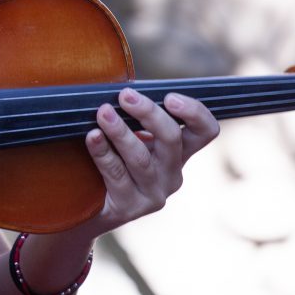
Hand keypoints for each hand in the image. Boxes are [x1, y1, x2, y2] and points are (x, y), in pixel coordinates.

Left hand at [83, 88, 218, 233]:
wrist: (88, 207)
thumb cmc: (111, 159)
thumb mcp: (130, 136)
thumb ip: (135, 116)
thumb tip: (121, 87)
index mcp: (178, 152)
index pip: (205, 131)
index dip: (195, 113)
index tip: (170, 97)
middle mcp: (172, 173)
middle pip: (172, 139)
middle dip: (149, 113)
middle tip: (125, 95)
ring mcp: (153, 192)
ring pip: (141, 158)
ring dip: (120, 131)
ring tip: (103, 113)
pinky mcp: (129, 206)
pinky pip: (116, 174)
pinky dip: (102, 152)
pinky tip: (92, 137)